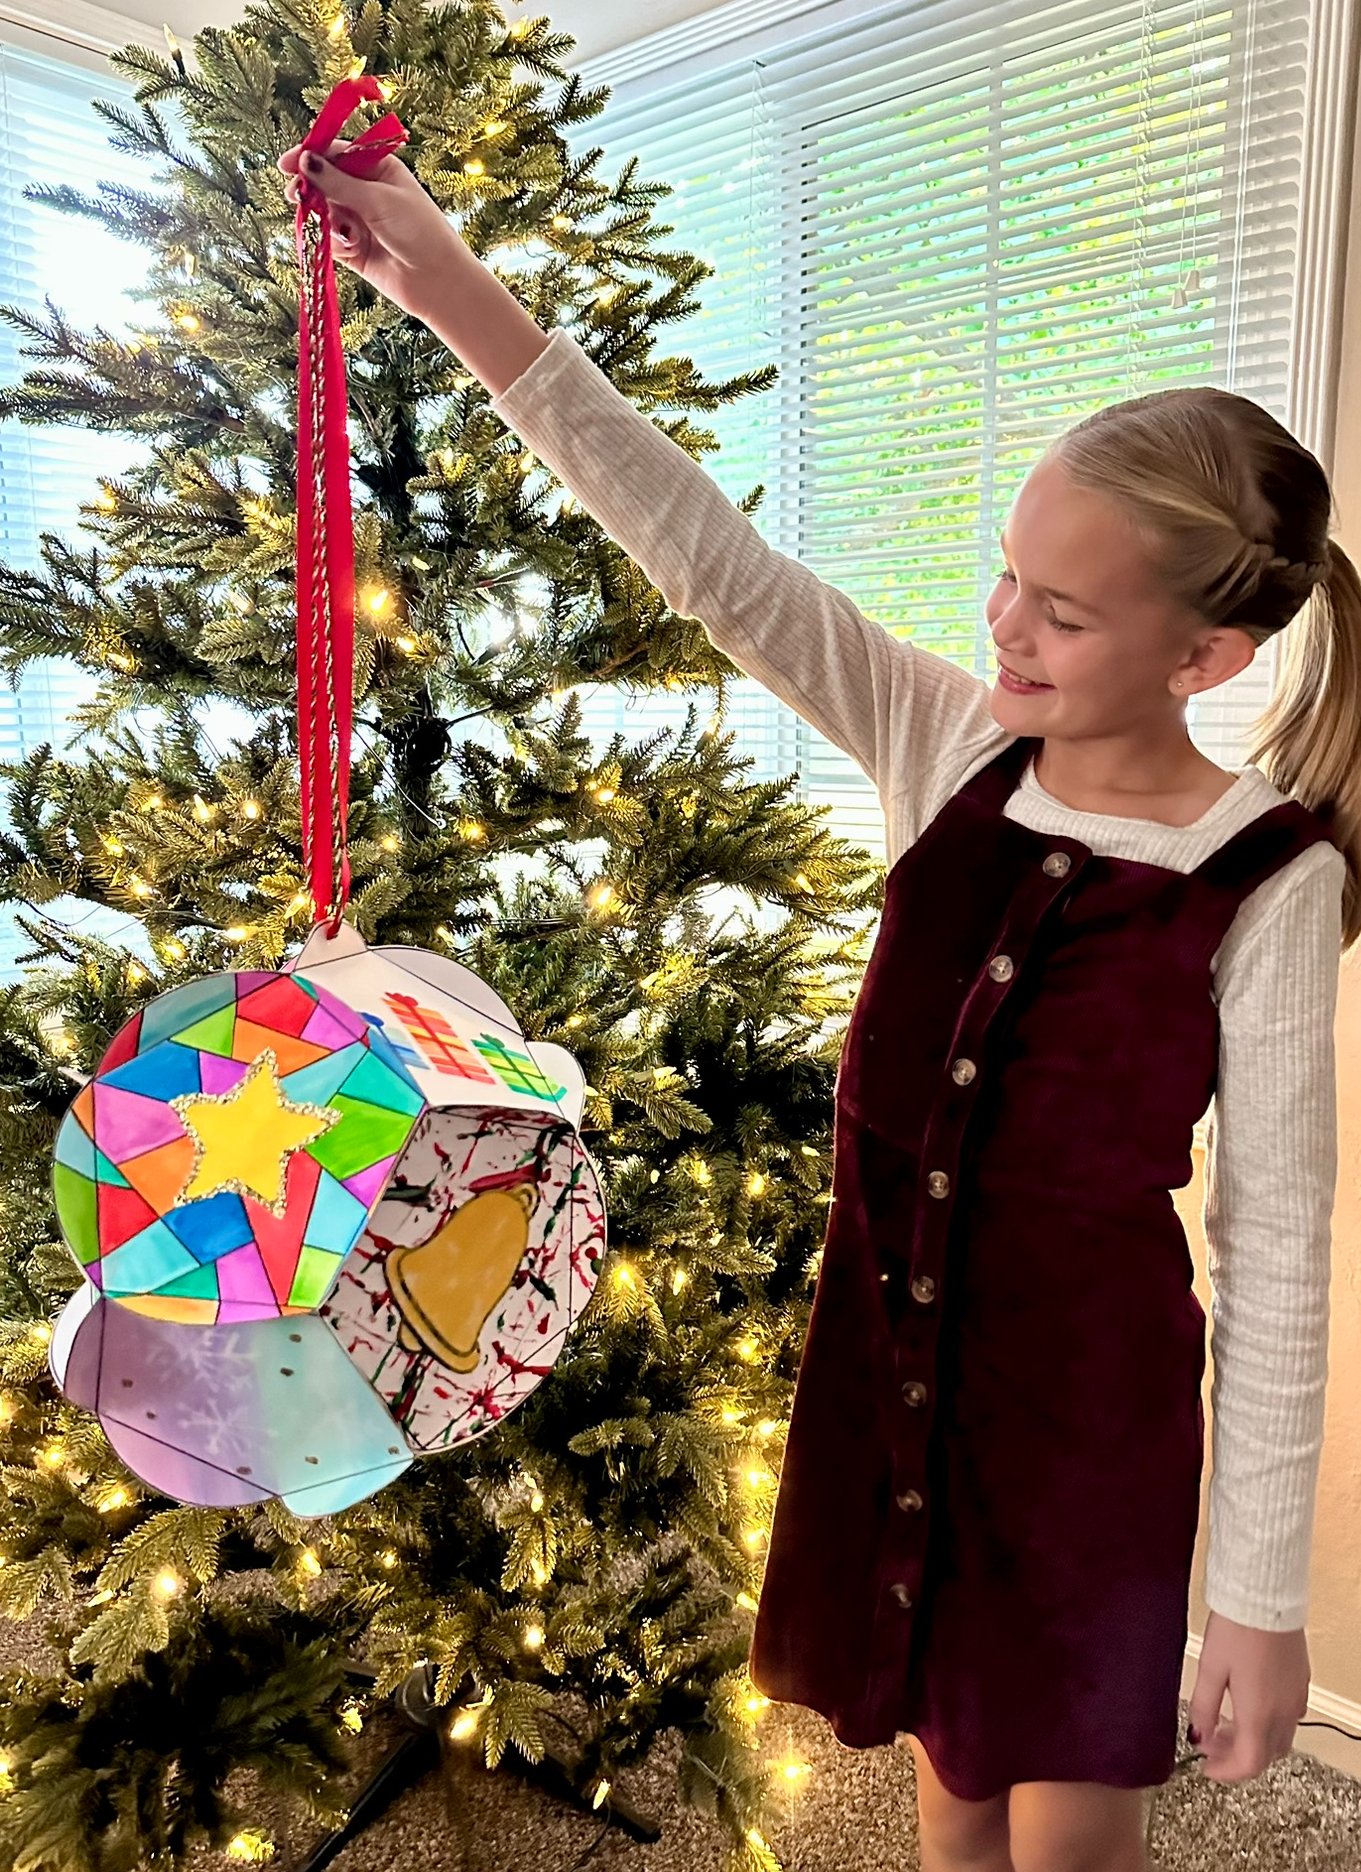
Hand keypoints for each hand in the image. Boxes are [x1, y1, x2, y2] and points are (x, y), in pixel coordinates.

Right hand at [278, 139, 461, 319]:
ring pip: (324, 211)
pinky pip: (329, 240)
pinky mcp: (353, 249)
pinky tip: (347, 249)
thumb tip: (305, 160)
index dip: (310, 155)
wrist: (438, 282)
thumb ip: (339, 183)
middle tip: (296, 196)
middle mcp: (367, 192)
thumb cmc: (419, 232)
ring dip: (321, 218)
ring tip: (332, 229)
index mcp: (378, 169)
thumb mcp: (378, 200)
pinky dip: (331, 243)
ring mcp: (359, 220)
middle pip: (325, 181)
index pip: (337, 153)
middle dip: (310, 188)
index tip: (287, 163)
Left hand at [1187, 1609, 1310, 1780]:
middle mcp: (1284, 1713)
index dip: (1225, 1773)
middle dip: (1237, 1756)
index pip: (1248, 1764)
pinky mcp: (1300, 1683)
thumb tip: (1197, 1736)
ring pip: (1279, 1739)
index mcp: (1259, 1714)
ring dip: (1253, 1741)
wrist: (1266, 1597)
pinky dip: (1267, 1724)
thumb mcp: (1209, 1668)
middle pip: (1265, 1756)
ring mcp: (1296, 1698)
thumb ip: (1203, 1707)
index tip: (1205, 1767)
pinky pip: (1288, 1718)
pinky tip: (1246, 1704)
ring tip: (1225, 1722)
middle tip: (1210, 1742)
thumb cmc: (1236, 1629)